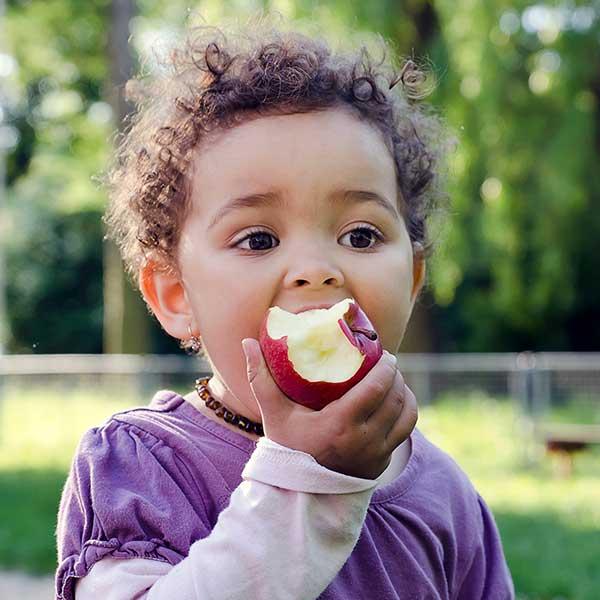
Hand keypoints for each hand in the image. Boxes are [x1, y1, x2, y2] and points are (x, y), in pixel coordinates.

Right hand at [241, 338, 417, 479]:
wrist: (299, 493)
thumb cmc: (286, 447)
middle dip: (396, 376)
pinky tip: (398, 402)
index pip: (376, 389)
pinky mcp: (382, 463)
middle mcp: (364, 440)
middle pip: (394, 399)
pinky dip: (406, 413)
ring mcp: (376, 454)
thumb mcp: (273, 413)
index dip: (386, 368)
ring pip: (406, 416)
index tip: (385, 353)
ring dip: (405, 393)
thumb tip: (246, 342)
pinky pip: (405, 432)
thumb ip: (260, 377)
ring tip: (396, 380)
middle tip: (389, 362)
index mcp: (340, 424)